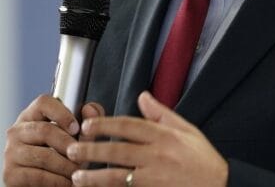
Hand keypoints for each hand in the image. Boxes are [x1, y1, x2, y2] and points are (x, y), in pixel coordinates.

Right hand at [3, 94, 105, 186]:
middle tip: (82, 157)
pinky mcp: (10, 174)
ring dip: (66, 166)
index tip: (77, 129)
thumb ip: (87, 120)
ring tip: (78, 172)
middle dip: (69, 146)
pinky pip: (38, 176)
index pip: (43, 102)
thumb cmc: (61, 157)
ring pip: (44, 155)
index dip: (62, 113)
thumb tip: (90, 109)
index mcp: (32, 116)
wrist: (44, 184)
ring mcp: (11, 152)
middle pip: (45, 130)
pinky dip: (58, 181)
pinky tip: (67, 183)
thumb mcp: (76, 137)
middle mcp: (17, 131)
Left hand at [67, 91, 227, 186]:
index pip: (128, 126)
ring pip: (117, 175)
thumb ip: (161, 113)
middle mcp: (158, 155)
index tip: (87, 125)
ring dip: (94, 176)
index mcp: (165, 136)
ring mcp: (155, 178)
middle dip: (91, 150)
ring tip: (76, 176)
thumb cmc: (203, 160)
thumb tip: (143, 96)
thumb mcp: (187, 130)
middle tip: (71, 149)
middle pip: (117, 150)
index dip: (105, 125)